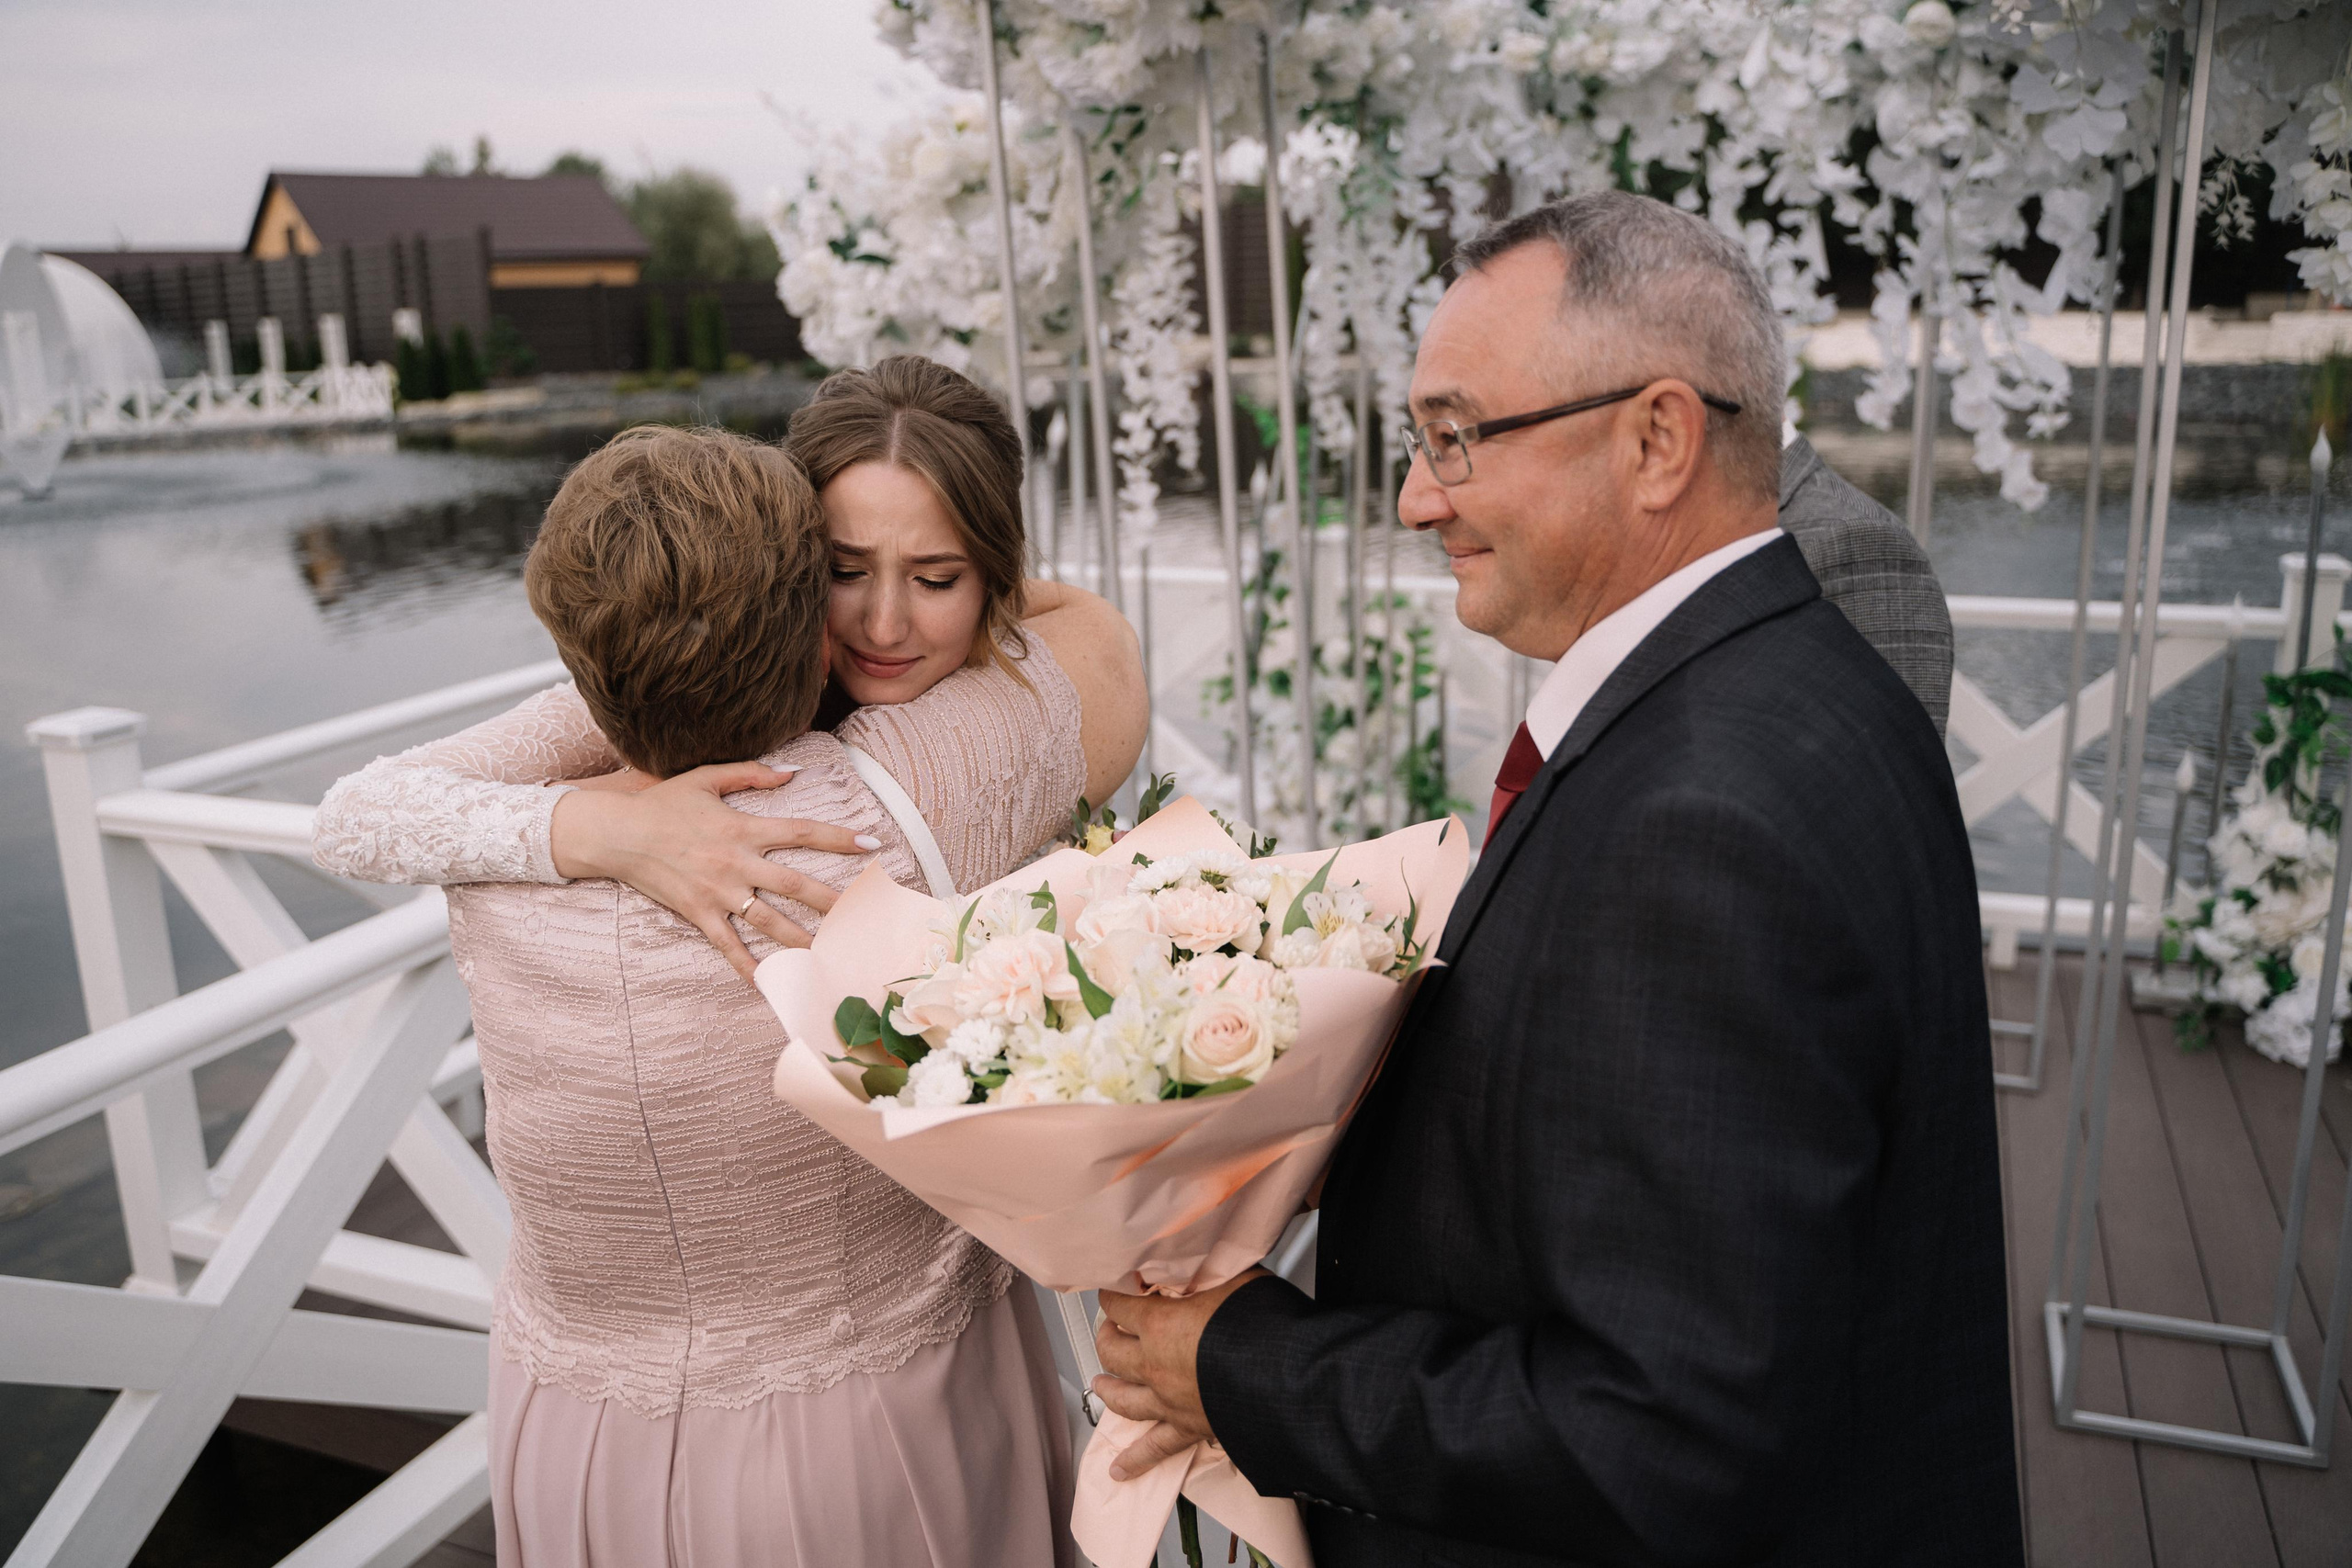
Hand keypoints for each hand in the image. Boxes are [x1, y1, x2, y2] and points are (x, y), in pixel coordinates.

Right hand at [549, 761, 880, 980]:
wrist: (616, 833)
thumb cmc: (663, 803)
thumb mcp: (707, 777)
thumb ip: (752, 774)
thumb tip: (794, 771)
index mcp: (744, 828)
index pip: (803, 833)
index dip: (840, 838)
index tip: (873, 845)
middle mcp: (737, 863)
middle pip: (796, 886)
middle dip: (835, 901)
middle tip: (868, 915)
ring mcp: (718, 893)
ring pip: (770, 922)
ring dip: (804, 940)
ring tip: (834, 955)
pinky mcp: (698, 914)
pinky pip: (728, 945)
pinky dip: (748, 966)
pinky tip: (770, 984)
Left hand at [1091, 1268, 1265, 1479]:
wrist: (1289, 1379)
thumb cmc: (1265, 1325)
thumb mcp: (1234, 1277)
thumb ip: (1207, 1272)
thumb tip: (1199, 1262)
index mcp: (1160, 1324)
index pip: (1119, 1305)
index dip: (1113, 1295)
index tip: (1114, 1291)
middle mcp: (1155, 1364)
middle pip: (1112, 1351)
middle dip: (1107, 1336)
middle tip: (1110, 1330)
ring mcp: (1168, 1400)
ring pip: (1123, 1397)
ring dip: (1109, 1388)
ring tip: (1101, 1383)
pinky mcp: (1188, 1428)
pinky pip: (1155, 1448)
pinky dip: (1136, 1459)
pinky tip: (1120, 1469)